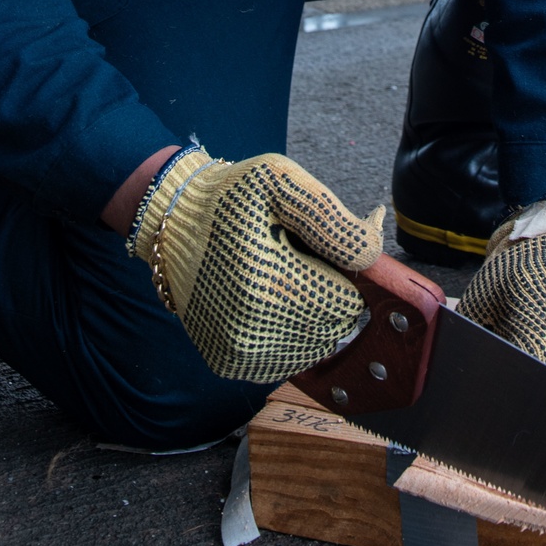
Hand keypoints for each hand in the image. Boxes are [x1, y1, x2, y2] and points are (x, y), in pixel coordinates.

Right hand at [127, 147, 383, 381]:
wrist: (173, 222)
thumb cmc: (231, 196)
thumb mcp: (279, 182)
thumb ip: (331, 218)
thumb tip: (372, 255)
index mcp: (266, 282)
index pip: (345, 301)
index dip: (340, 271)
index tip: (316, 248)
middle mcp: (250, 329)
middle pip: (333, 328)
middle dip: (325, 293)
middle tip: (295, 260)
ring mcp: (238, 352)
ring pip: (313, 349)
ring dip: (309, 316)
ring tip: (278, 278)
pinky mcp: (228, 363)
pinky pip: (286, 360)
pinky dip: (288, 334)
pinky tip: (267, 301)